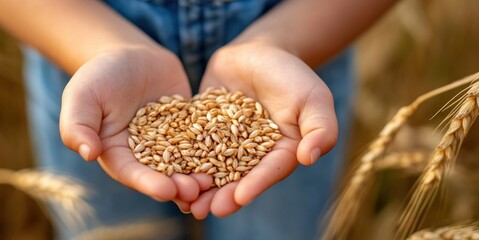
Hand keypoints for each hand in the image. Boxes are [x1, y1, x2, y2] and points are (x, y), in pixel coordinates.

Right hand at [59, 46, 211, 204]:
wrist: (131, 55)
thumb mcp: (82, 95)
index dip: (148, 183)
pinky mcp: (190, 130)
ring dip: (199, 176)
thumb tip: (87, 154)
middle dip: (178, 185)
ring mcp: (169, 143)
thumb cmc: (99, 75)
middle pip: (162, 175)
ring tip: (214, 182)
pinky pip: (204, 140)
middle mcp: (145, 155)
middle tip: (195, 191)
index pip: (132, 173)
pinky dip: (215, 150)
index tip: (165, 191)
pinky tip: (231, 156)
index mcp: (117, 154)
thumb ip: (78, 125)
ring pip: (186, 164)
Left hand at [189, 43, 337, 218]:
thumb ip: (320, 127)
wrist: (258, 52)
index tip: (240, 197)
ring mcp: (225, 144)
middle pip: (237, 178)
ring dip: (199, 187)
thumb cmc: (292, 75)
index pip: (269, 171)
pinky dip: (180, 160)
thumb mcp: (314, 97)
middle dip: (222, 196)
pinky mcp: (203, 131)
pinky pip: (190, 146)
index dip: (256, 184)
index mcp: (281, 153)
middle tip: (205, 210)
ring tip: (184, 202)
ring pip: (212, 169)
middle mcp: (252, 155)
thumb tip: (310, 157)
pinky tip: (165, 173)